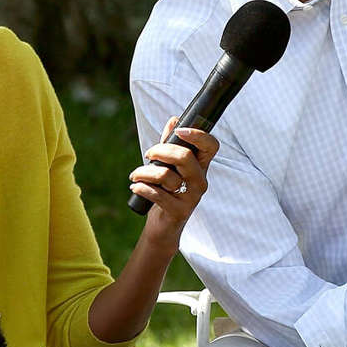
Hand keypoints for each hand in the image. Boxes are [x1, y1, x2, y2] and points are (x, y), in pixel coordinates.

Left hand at [130, 117, 219, 232]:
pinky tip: (135, 187)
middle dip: (160, 151)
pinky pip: (157, 194)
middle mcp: (200, 181)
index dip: (198, 135)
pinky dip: (142, 187)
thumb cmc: (167, 192)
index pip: (211, 146)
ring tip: (135, 175)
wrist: (164, 225)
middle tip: (148, 155)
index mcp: (201, 167)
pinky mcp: (179, 211)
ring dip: (143, 172)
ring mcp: (192, 197)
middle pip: (184, 156)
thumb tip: (174, 120)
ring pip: (166, 175)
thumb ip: (171, 144)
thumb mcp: (170, 167)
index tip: (179, 130)